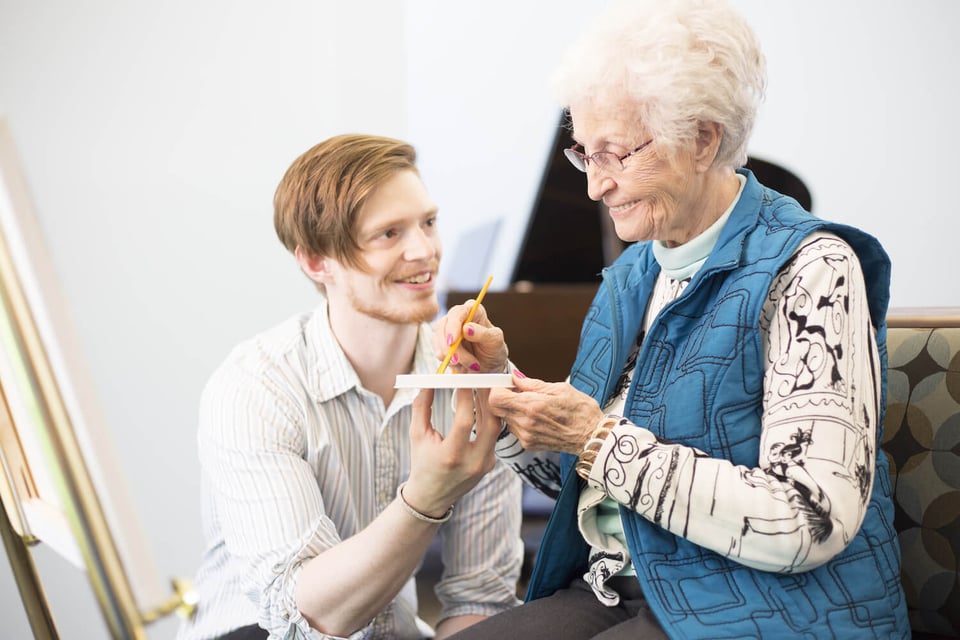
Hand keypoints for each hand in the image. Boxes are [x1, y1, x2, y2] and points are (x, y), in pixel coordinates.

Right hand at [403, 387, 500, 515]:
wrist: (431, 496)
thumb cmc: (421, 462)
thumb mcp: (416, 434)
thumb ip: (422, 406)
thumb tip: (430, 380)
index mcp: (451, 456)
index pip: (464, 420)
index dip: (465, 395)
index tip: (462, 376)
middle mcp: (472, 462)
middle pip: (490, 423)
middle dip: (486, 396)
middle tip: (480, 375)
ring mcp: (485, 464)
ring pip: (496, 428)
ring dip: (489, 405)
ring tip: (481, 386)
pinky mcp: (490, 464)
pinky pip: (494, 436)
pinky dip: (489, 418)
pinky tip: (483, 403)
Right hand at [433, 302, 508, 372]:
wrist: (489, 366)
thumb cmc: (493, 349)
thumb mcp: (495, 341)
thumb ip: (483, 333)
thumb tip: (467, 328)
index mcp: (473, 311)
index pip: (457, 312)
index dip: (453, 326)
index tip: (453, 341)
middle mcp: (457, 317)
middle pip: (443, 327)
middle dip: (451, 348)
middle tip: (462, 361)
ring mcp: (447, 330)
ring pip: (438, 341)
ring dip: (452, 357)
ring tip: (470, 364)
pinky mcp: (441, 343)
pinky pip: (438, 352)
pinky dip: (449, 361)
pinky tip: (462, 364)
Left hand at [488, 372, 603, 454]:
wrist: (592, 437)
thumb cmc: (581, 411)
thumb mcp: (559, 388)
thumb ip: (532, 384)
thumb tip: (515, 376)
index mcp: (533, 406)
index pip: (496, 398)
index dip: (498, 388)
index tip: (506, 384)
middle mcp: (526, 424)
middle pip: (496, 409)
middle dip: (503, 397)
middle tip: (517, 391)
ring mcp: (526, 436)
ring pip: (505, 418)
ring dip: (512, 409)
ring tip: (532, 404)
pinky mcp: (528, 445)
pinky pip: (514, 428)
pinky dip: (520, 420)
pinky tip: (536, 417)